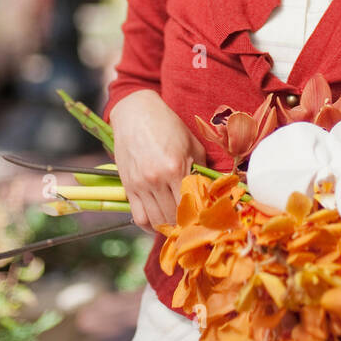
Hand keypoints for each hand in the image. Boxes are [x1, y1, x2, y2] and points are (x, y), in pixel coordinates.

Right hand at [109, 90, 206, 234]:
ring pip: (156, 221)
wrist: (136, 113)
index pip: (191, 204)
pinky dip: (150, 225)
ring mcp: (140, 185)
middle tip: (196, 226)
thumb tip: (212, 192)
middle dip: (187, 225)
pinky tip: (160, 223)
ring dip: (169, 228)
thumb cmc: (168, 125)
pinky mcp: (128, 187)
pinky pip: (138, 216)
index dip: (201, 217)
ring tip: (179, 226)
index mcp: (176, 167)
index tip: (208, 221)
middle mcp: (156, 179)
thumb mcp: (192, 144)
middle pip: (174, 217)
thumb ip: (201, 169)